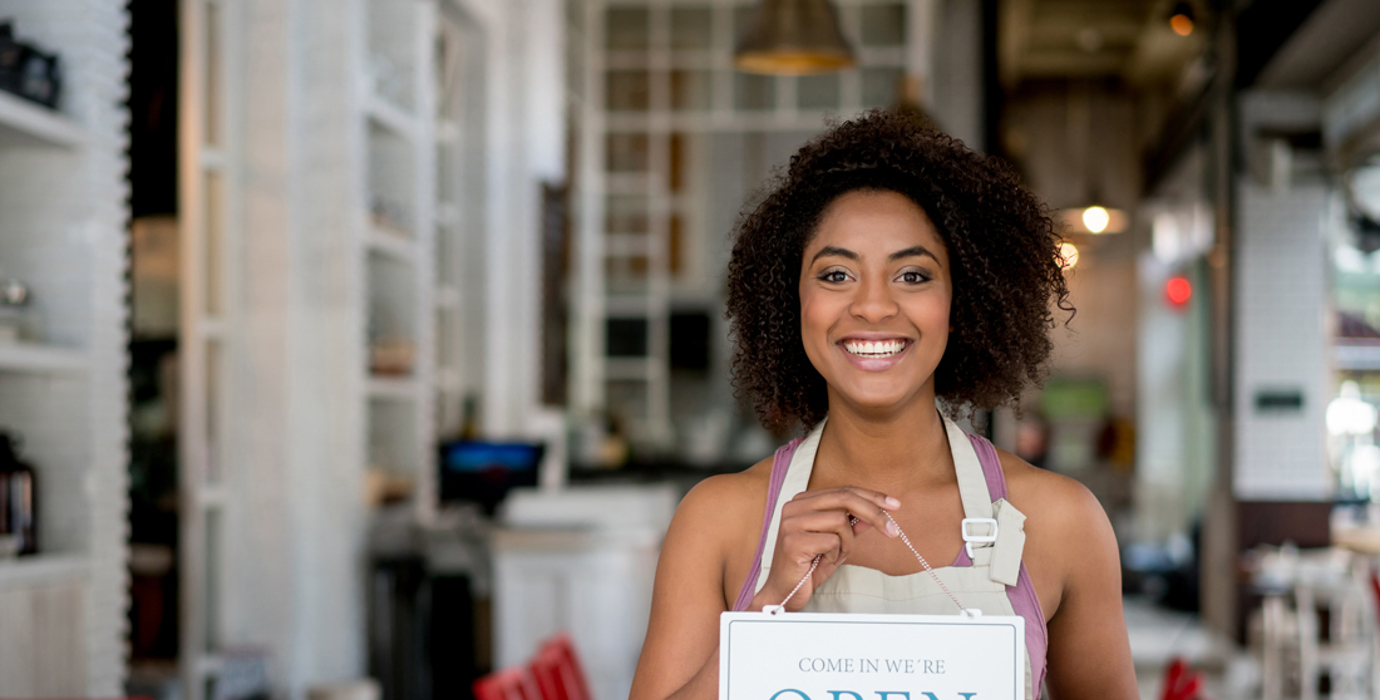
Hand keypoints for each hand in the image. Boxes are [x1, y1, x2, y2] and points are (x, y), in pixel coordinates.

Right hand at [750, 486, 899, 610]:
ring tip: (835, 555)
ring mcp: (791, 522)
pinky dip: (835, 554)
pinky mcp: (793, 541)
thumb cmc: (809, 565)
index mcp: (804, 501)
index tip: (895, 505)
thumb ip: (853, 524)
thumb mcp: (837, 542)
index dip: (871, 496)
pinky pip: (831, 541)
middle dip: (874, 513)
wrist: (786, 591)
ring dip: (847, 543)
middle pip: (845, 498)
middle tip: (893, 531)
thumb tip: (876, 512)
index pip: (844, 490)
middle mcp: (795, 506)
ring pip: (840, 521)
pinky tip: (822, 561)